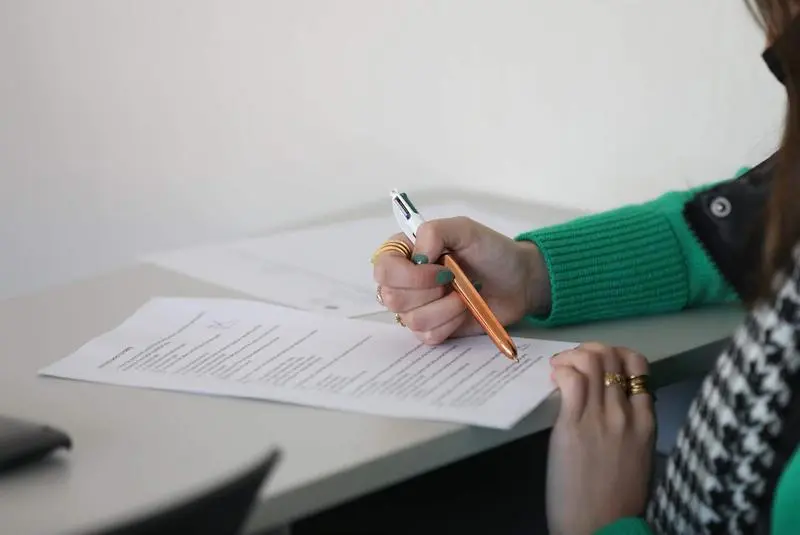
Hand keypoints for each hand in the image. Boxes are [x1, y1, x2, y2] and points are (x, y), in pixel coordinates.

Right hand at [371, 217, 549, 344]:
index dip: (408, 275)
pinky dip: (450, 323)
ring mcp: (416, 308)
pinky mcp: (431, 330)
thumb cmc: (491, 251)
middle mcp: (404, 282)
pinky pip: (427, 335)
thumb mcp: (464, 229)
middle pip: (392, 298)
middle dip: (430, 291)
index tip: (441, 268)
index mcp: (405, 253)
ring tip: (464, 294)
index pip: (383, 269)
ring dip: (445, 308)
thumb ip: (434, 232)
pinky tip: (464, 309)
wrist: (518, 282)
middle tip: (454, 279)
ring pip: (412, 319)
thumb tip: (416, 258)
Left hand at [546, 343, 655, 534]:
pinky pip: (572, 379)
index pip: (639, 366)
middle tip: (572, 362)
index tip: (598, 363)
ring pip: (593, 360)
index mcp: (646, 422)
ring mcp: (601, 417)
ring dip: (572, 356)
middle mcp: (627, 413)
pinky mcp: (574, 425)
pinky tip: (553, 377)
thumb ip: (631, 429)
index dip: (615, 354)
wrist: (603, 528)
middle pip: (613, 356)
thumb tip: (614, 407)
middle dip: (590, 350)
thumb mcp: (638, 458)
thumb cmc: (618, 501)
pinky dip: (561, 369)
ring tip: (560, 367)